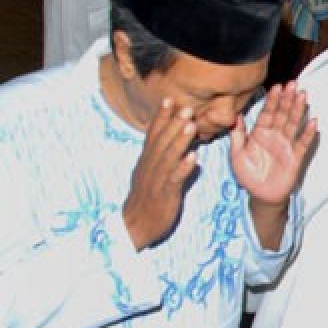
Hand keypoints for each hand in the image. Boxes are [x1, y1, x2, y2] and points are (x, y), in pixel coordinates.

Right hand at [123, 99, 198, 249]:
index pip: (152, 136)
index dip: (161, 118)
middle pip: (161, 142)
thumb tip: (179, 148)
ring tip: (191, 126)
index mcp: (146, 162)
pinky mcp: (164, 195)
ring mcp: (156, 180)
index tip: (169, 100)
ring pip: (168, 158)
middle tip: (186, 107)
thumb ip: (164, 160)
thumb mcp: (152, 176)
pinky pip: (174, 179)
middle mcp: (149, 168)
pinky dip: (183, 168)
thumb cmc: (147, 200)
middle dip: (173, 124)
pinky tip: (194, 158)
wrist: (134, 227)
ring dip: (180, 141)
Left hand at [231, 82, 317, 207]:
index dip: (272, 100)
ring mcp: (286, 145)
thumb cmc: (247, 176)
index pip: (267, 113)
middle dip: (287, 99)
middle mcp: (274, 136)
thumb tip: (235, 115)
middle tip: (293, 84)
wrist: (261, 196)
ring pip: (293, 124)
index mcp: (260, 134)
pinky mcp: (295, 157)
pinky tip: (313, 122)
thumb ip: (237, 135)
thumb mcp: (236, 155)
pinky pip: (303, 143)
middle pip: (282, 114)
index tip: (277, 87)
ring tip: (303, 96)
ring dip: (298, 110)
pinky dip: (308, 133)